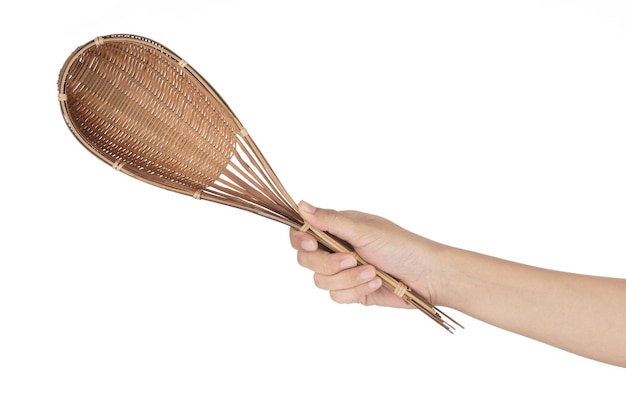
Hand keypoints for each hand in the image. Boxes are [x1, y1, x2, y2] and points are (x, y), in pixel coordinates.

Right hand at [290, 201, 443, 307]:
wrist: (426, 276)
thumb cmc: (401, 246)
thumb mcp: (363, 230)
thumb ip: (330, 220)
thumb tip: (301, 205)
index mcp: (338, 228)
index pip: (303, 232)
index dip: (301, 239)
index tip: (313, 243)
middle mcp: (337, 249)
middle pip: (307, 260)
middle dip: (329, 263)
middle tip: (352, 259)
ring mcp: (343, 272)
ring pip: (321, 281)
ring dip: (348, 279)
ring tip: (372, 272)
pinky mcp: (351, 291)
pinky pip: (336, 297)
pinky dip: (356, 291)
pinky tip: (375, 282)